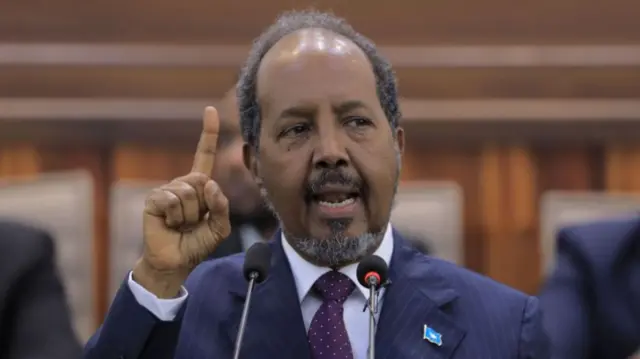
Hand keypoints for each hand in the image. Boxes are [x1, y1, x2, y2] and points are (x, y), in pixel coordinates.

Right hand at [133, 107, 230, 296]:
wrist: (176, 262)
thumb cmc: (197, 244)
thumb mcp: (219, 227)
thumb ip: (221, 206)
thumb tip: (209, 184)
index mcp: (200, 186)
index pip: (205, 154)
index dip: (208, 133)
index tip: (210, 109)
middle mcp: (183, 183)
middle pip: (201, 181)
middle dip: (203, 206)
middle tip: (194, 222)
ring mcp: (167, 190)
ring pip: (188, 193)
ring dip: (189, 215)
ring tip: (181, 225)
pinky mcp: (153, 199)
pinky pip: (171, 200)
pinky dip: (174, 215)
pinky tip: (169, 224)